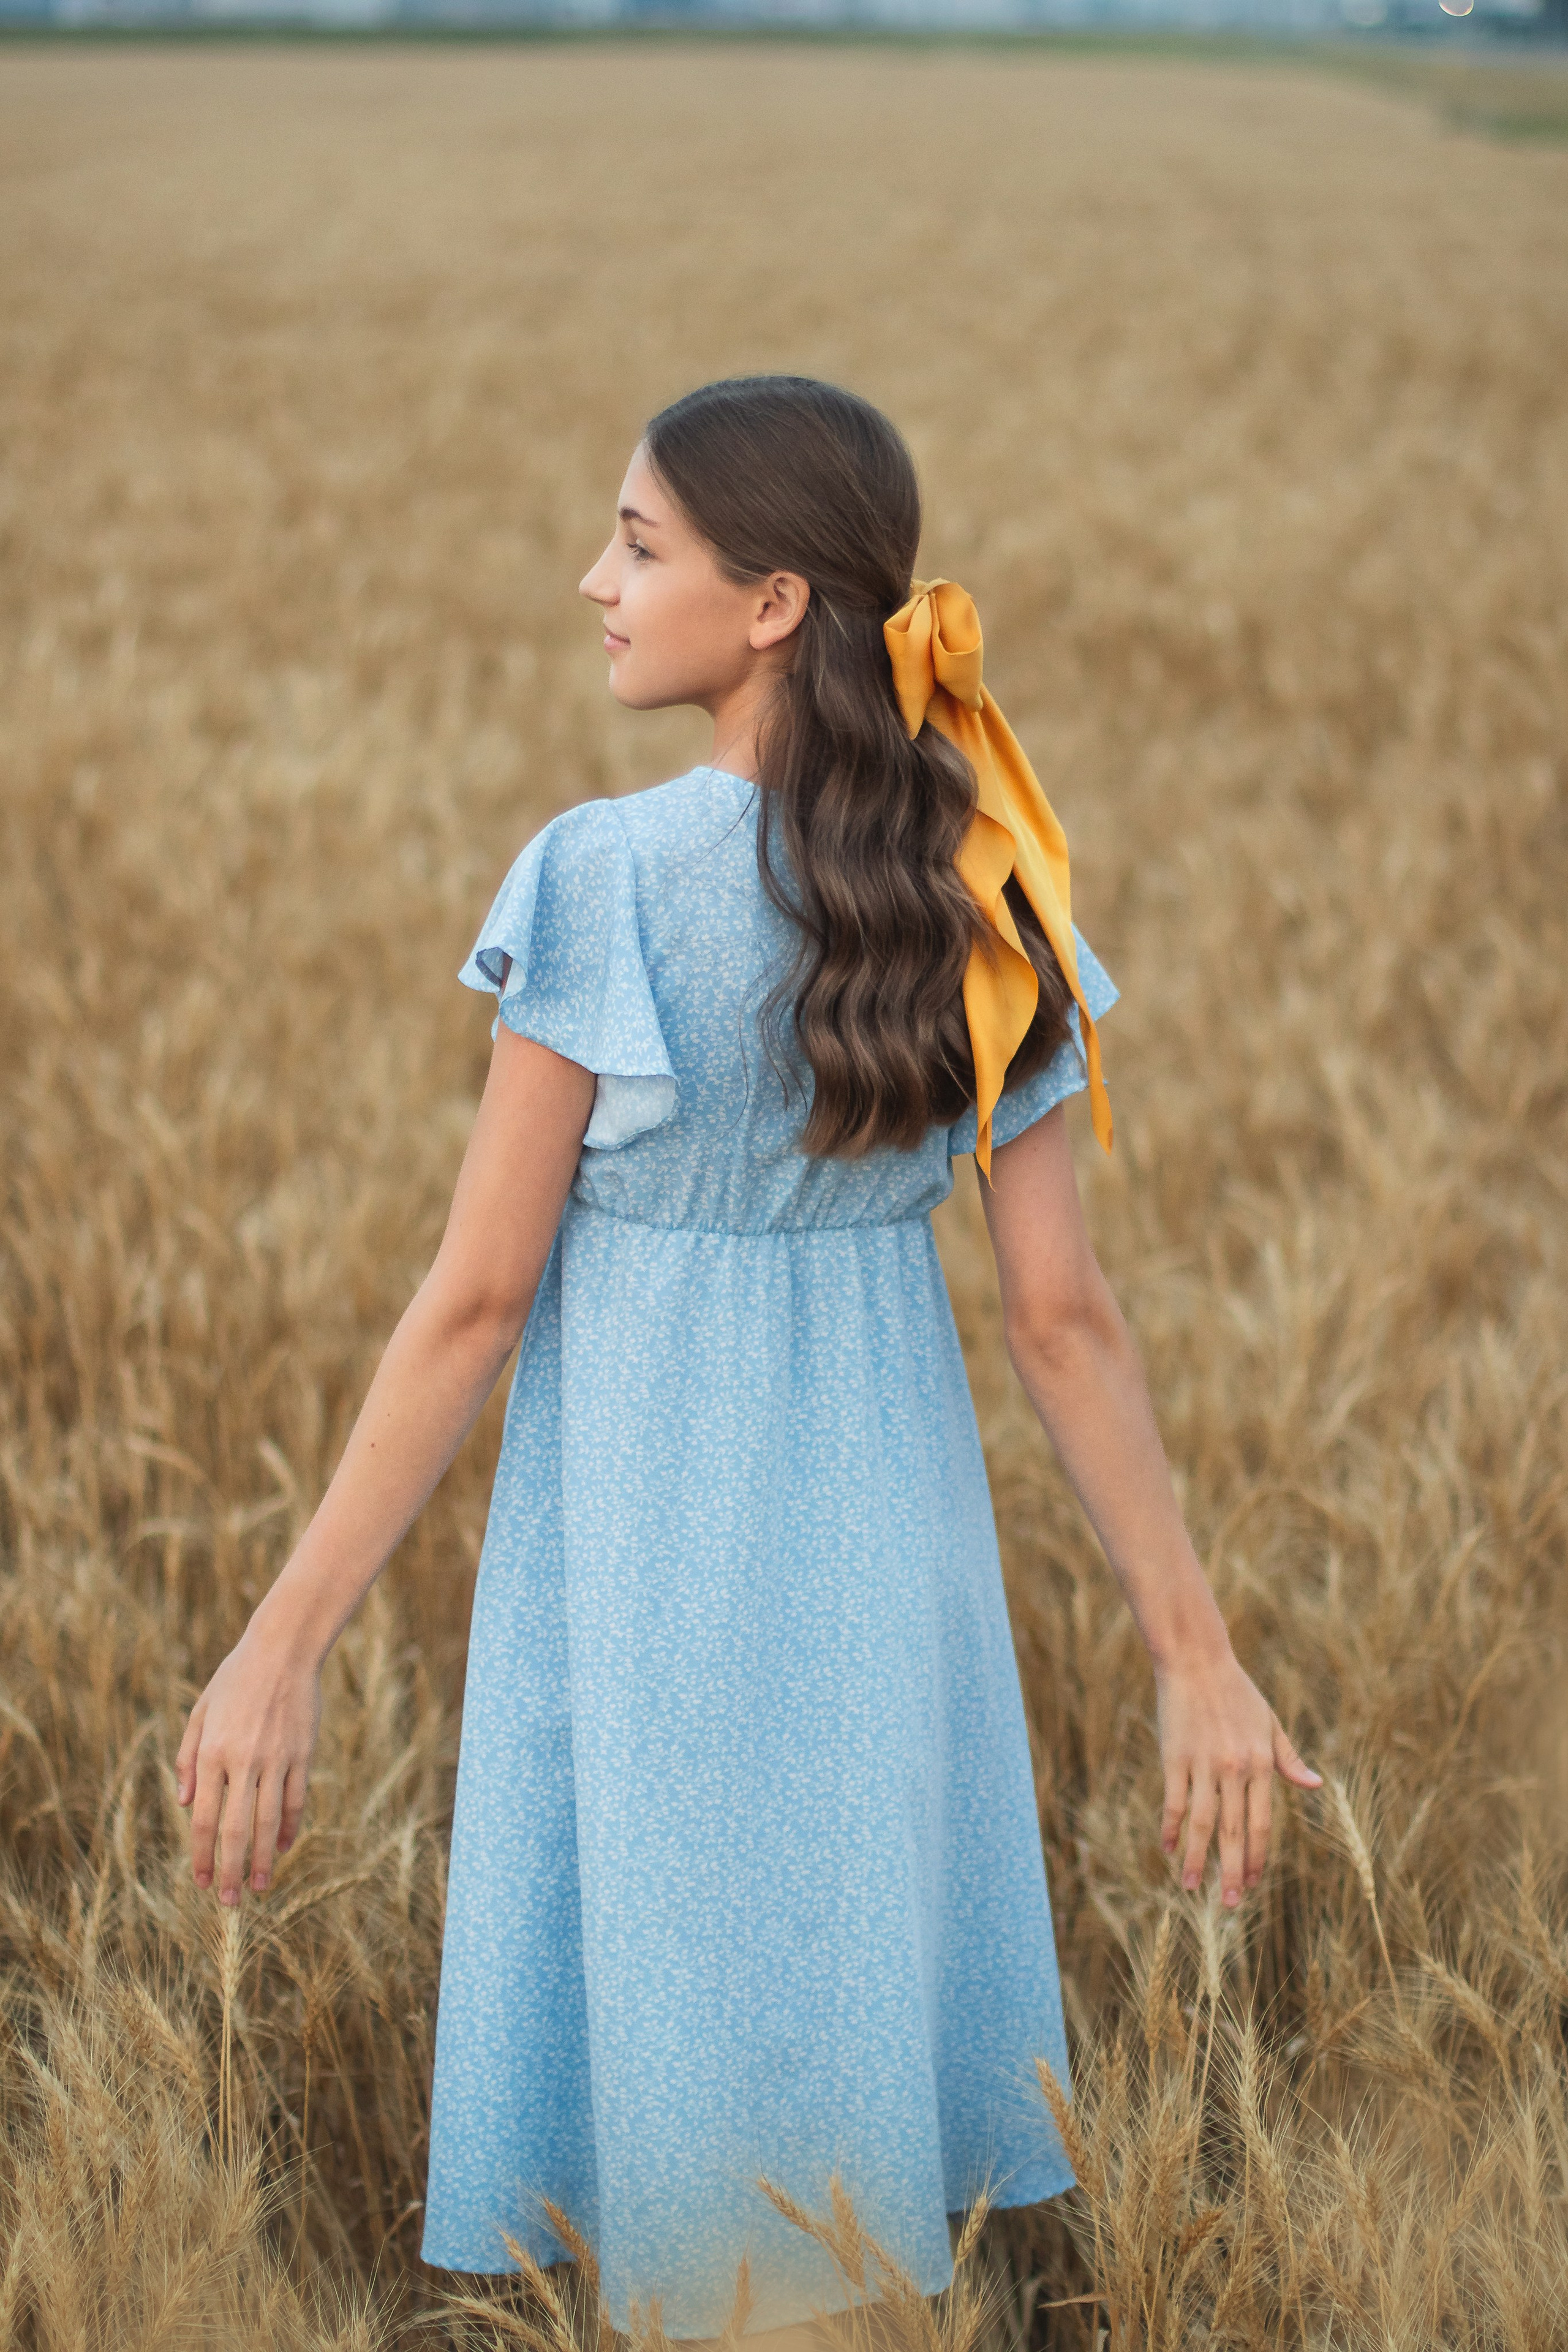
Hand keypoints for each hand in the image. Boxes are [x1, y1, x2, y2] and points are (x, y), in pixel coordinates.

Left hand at [174, 1622, 322, 1903]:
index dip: (201, 1855)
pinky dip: (288, 1828)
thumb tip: (185, 1806)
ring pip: (268, 1821)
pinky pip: (296, 1800)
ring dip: (261, 1859)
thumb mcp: (200, 1712)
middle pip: (235, 1828)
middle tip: (228, 1903)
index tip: (200, 1883)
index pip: (204, 1818)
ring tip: (257, 1888)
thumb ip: (188, 1759)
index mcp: (213, 1753)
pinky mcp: (303, 1754)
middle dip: (229, 1870)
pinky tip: (280, 1847)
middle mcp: (244, 1761)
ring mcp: (277, 1758)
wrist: (284, 1649)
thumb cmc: (235, 1679)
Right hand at [1154, 1644, 1320, 1906]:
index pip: (1261, 1822)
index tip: (1253, 1883)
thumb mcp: (1270, 1723)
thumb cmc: (1237, 1691)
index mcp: (1260, 1763)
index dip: (1257, 1856)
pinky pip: (1174, 1801)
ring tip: (1192, 1888)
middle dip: (1232, 1871)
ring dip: (1198, 1859)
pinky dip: (1171, 1827)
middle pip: (1234, 1831)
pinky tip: (1168, 1849)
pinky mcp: (1174, 1757)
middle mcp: (1234, 1768)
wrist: (1197, 1659)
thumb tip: (1316, 1784)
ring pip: (1203, 1823)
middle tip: (1229, 1904)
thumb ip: (1289, 1759)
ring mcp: (1203, 1764)